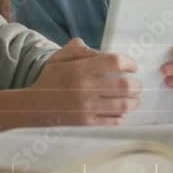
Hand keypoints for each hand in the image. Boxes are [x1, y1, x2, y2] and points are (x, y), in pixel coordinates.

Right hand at [27, 38, 141, 125]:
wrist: (34, 106)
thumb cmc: (49, 79)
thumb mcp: (58, 58)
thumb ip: (77, 49)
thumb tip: (100, 51)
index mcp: (80, 68)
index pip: (114, 62)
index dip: (129, 63)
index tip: (133, 67)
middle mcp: (85, 87)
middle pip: (124, 85)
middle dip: (136, 85)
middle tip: (137, 85)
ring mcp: (87, 107)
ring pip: (122, 105)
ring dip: (134, 102)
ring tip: (135, 99)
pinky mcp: (87, 122)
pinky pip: (113, 120)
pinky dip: (121, 117)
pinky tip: (122, 113)